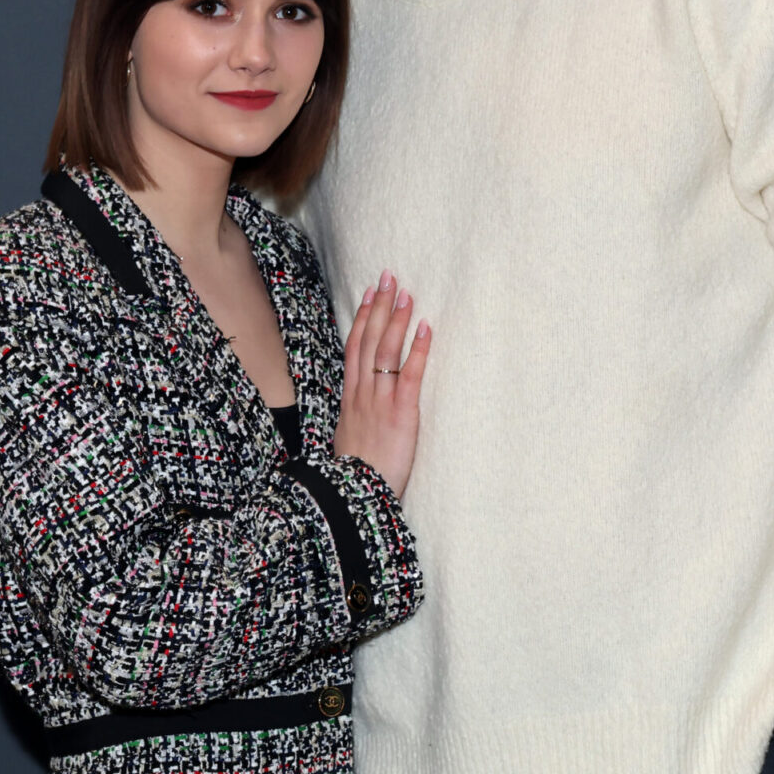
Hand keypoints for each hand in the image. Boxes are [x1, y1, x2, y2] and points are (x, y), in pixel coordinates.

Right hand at [331, 271, 430, 497]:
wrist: (355, 495)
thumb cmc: (355, 474)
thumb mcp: (347, 439)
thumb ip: (354, 419)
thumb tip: (359, 411)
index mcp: (350, 397)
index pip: (354, 347)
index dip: (362, 318)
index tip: (370, 294)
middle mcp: (362, 393)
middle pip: (368, 340)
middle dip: (379, 307)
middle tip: (389, 277)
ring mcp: (380, 401)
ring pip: (385, 351)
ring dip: (396, 319)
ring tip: (406, 293)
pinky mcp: (401, 414)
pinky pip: (409, 375)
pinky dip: (418, 349)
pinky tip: (426, 328)